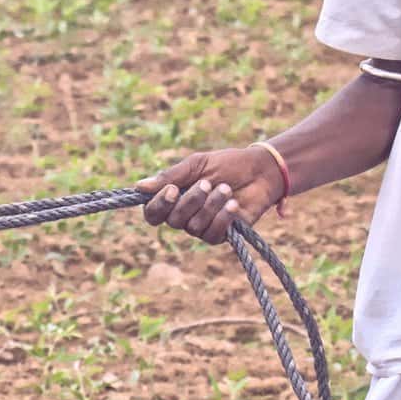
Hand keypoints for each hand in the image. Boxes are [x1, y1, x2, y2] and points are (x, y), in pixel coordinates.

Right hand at [136, 146, 284, 245]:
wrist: (260, 172)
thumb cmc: (227, 164)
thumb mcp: (197, 165)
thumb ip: (170, 176)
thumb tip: (139, 186)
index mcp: (173, 197)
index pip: (152, 213)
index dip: (159, 205)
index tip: (173, 190)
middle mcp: (183, 215)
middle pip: (172, 220)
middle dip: (191, 201)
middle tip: (208, 183)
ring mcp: (201, 227)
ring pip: (193, 227)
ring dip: (211, 206)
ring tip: (227, 189)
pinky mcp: (220, 235)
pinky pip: (212, 234)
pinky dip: (222, 218)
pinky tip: (233, 204)